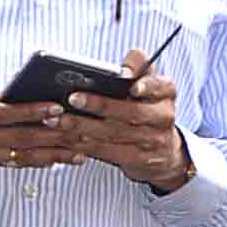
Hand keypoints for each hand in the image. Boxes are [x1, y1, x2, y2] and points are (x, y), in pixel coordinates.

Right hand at [0, 73, 89, 178]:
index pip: (3, 112)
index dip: (32, 112)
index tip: (56, 109)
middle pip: (18, 137)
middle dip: (53, 136)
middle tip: (79, 133)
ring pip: (17, 154)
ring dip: (49, 155)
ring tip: (76, 154)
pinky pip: (6, 163)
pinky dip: (30, 162)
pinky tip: (50, 162)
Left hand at [64, 52, 193, 192]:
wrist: (164, 151)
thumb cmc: (147, 107)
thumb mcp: (148, 83)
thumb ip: (138, 66)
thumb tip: (123, 70)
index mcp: (166, 93)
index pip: (160, 86)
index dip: (147, 86)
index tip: (132, 87)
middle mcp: (163, 117)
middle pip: (131, 113)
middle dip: (100, 105)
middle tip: (72, 98)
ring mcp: (152, 141)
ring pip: (114, 134)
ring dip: (83, 127)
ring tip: (59, 119)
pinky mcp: (137, 160)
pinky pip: (107, 152)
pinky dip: (84, 145)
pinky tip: (66, 137)